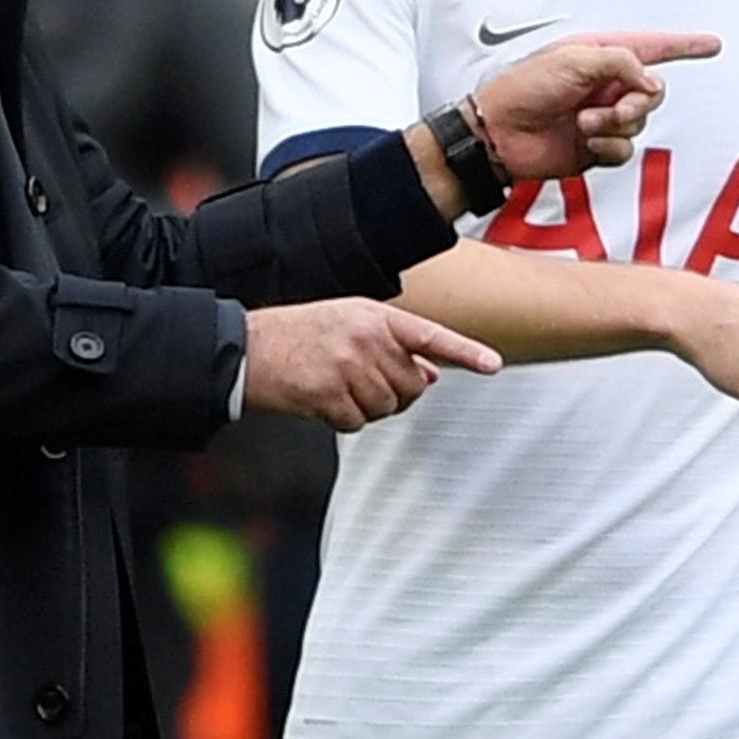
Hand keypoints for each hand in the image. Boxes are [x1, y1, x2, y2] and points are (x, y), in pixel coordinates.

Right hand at [242, 299, 500, 431]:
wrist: (245, 349)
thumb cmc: (298, 335)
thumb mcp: (348, 324)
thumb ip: (392, 345)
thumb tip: (431, 373)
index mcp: (373, 315)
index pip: (430, 335)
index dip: (465, 351)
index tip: (493, 365)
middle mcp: (365, 338)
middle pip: (411, 385)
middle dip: (395, 392)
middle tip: (363, 383)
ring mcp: (347, 367)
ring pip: (387, 408)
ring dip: (367, 407)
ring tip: (337, 387)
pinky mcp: (328, 396)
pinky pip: (358, 423)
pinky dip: (344, 420)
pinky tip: (323, 402)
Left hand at [474, 31, 721, 180]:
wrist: (499, 134)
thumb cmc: (524, 88)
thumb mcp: (573, 60)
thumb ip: (621, 62)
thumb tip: (654, 81)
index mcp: (599, 55)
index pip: (651, 47)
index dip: (683, 45)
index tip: (711, 44)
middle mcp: (604, 85)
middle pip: (651, 92)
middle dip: (637, 101)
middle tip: (612, 108)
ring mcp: (602, 116)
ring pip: (639, 122)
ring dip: (615, 124)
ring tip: (583, 124)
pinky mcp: (597, 147)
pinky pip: (625, 148)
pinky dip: (608, 146)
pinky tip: (585, 142)